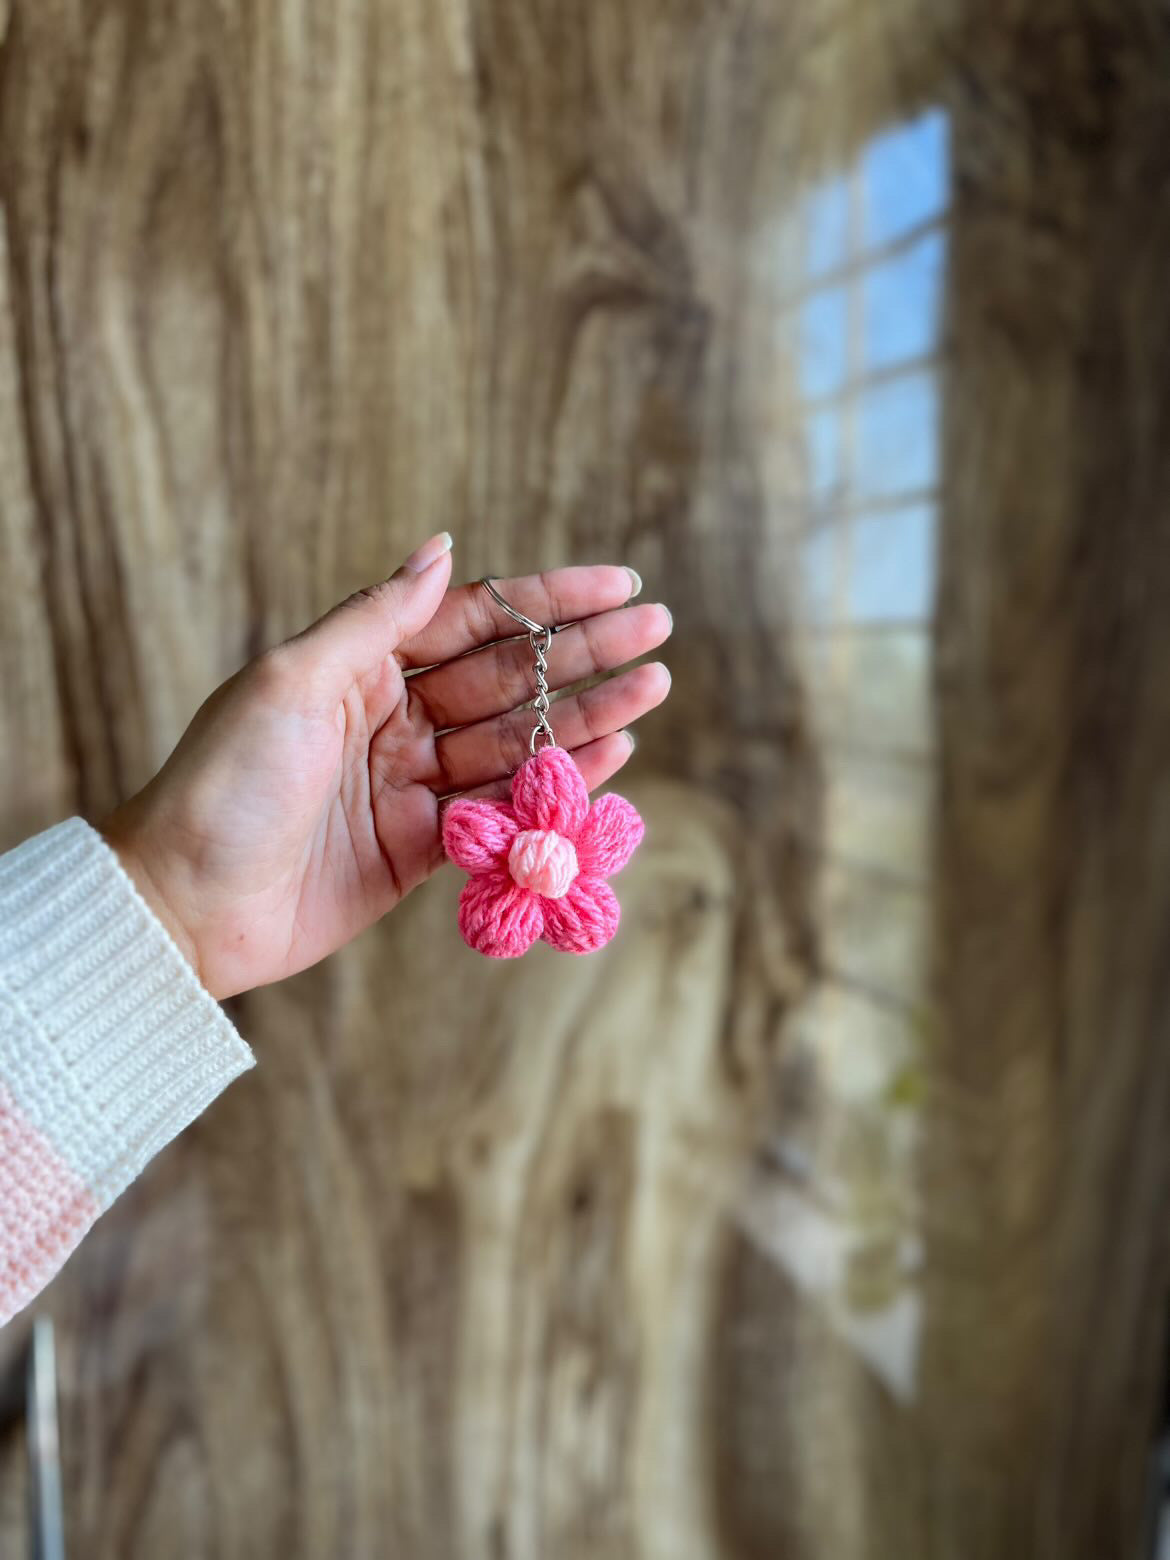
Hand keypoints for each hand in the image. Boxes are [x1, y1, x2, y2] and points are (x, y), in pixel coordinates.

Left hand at [101, 534, 671, 998]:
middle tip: (657, 630)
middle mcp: (393, 716)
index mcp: (360, 665)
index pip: (473, 618)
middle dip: (584, 652)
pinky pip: (503, 808)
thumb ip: (375, 619)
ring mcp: (412, 784)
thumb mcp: (292, 682)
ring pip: (517, 741)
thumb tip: (442, 548)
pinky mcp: (422, 850)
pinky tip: (611, 756)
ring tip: (654, 686)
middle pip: (508, 676)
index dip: (548, 599)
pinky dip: (557, 784)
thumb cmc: (224, 783)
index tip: (617, 581)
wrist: (186, 907)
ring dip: (586, 715)